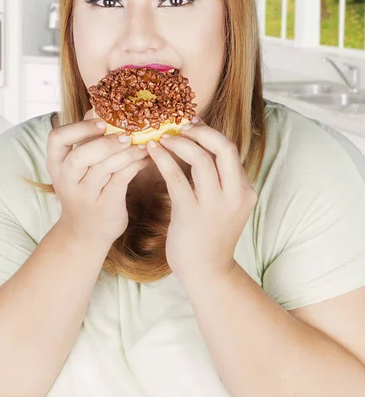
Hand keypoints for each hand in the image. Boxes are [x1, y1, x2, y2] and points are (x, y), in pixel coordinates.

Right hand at [46, 108, 149, 249]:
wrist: (84, 234)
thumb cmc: (85, 190)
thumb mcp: (77, 168)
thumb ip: (86, 142)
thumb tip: (101, 109)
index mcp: (56, 165)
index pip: (56, 139)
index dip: (78, 128)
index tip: (100, 122)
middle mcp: (66, 180)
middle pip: (79, 157)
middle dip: (103, 143)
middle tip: (125, 134)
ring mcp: (84, 196)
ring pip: (103, 169)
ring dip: (126, 153)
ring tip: (143, 143)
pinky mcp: (105, 206)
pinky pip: (121, 181)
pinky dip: (135, 166)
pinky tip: (146, 158)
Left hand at [146, 119, 256, 286]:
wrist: (207, 273)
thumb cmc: (210, 235)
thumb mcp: (223, 205)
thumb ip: (218, 179)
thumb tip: (197, 146)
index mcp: (245, 191)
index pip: (230, 150)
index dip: (209, 132)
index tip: (191, 124)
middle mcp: (235, 195)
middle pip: (224, 148)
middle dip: (201, 131)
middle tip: (180, 125)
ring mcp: (215, 206)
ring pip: (201, 159)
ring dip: (179, 143)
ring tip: (162, 137)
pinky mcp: (191, 214)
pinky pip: (176, 178)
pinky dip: (163, 159)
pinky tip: (152, 151)